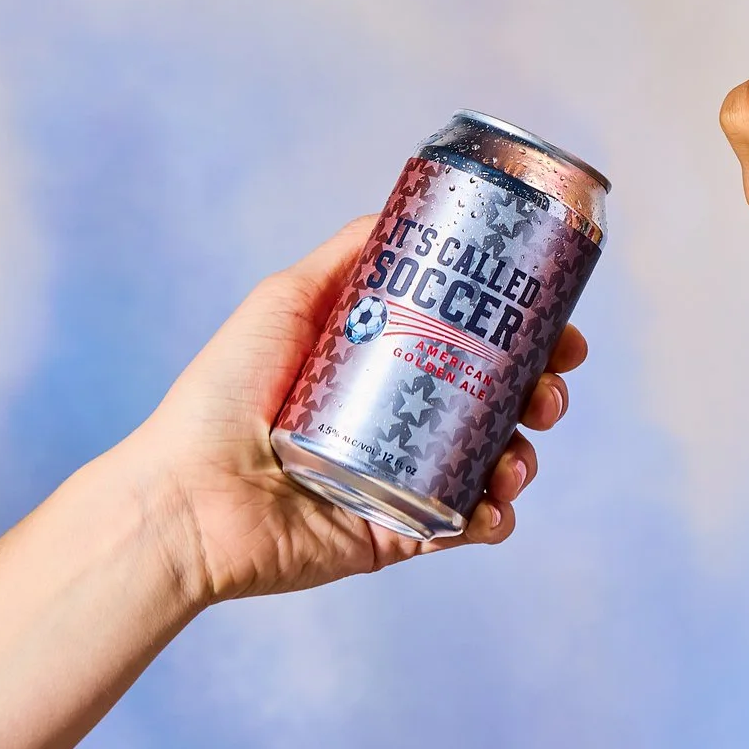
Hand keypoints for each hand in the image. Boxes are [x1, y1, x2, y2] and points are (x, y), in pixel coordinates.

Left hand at [112, 217, 586, 607]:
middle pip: (497, 406)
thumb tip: (406, 212)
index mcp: (382, 370)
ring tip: (520, 453)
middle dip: (541, 396)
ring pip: (490, 467)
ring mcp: (401, 483)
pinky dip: (493, 520)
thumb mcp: (285, 300)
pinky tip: (496, 506)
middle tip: (552, 391)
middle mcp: (399, 424)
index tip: (562, 331)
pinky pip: (460, 529)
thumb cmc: (221, 394)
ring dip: (525, 457)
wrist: (185, 496)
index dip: (526, 339)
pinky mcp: (394, 536)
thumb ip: (344, 257)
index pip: (473, 348)